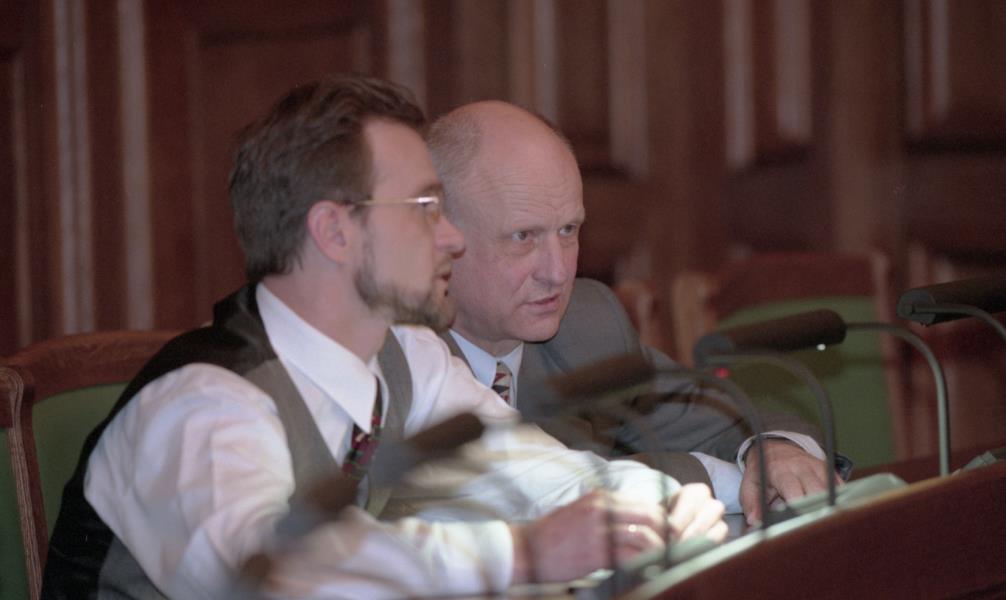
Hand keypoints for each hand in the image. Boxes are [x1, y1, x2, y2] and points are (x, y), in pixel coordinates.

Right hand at [509, 485, 726, 583]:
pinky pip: (631, 557)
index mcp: (601, 497)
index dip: (662, 522)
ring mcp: (601, 530)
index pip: (645, 505)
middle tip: (674, 550)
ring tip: (663, 563)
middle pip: (652, 517)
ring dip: (660, 552)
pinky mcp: (597, 553)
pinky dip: (644, 565)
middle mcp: (604, 509)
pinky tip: (647, 572)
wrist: (526, 550)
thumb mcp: (581, 511)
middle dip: (667, 535)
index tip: (669, 537)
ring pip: (646, 536)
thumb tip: (636, 522)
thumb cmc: (553, 535)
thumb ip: (608, 512)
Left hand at [740, 439, 842, 524]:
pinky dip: (838, 500)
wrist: (775, 447)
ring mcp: (818, 467)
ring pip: (832, 491)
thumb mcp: (750, 483)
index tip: (797, 524)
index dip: (798, 509)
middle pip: (818, 492)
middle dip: (816, 512)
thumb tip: (754, 521)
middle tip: (811, 528)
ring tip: (821, 522)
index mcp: (781, 471)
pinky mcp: (829, 469)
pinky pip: (840, 488)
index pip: (794, 491)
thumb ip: (751, 502)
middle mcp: (802, 467)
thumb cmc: (762, 469)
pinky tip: (830, 510)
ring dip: (828, 508)